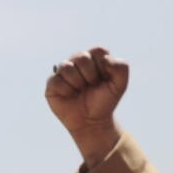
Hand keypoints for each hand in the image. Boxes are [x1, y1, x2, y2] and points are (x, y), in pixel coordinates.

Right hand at [46, 47, 129, 165]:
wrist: (92, 121)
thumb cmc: (104, 101)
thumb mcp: (120, 85)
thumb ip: (121, 67)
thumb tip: (105, 59)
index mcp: (93, 57)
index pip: (98, 51)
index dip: (103, 68)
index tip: (103, 80)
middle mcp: (77, 60)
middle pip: (82, 57)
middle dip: (90, 76)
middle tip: (91, 87)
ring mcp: (63, 71)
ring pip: (67, 67)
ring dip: (77, 83)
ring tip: (80, 91)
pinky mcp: (52, 83)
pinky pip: (56, 81)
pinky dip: (66, 91)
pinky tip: (70, 96)